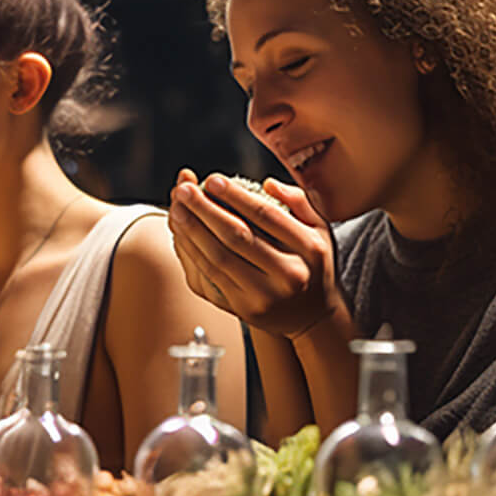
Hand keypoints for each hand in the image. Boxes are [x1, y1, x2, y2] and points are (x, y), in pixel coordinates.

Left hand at [167, 169, 348, 338]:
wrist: (311, 316)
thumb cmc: (310, 264)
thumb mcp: (319, 229)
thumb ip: (298, 201)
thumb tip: (267, 183)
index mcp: (310, 249)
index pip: (267, 216)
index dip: (236, 196)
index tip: (212, 179)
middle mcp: (288, 275)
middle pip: (237, 237)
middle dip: (204, 210)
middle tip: (183, 190)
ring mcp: (264, 296)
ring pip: (217, 258)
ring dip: (191, 231)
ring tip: (176, 208)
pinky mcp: (242, 309)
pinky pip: (208, 277)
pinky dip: (190, 254)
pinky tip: (180, 235)